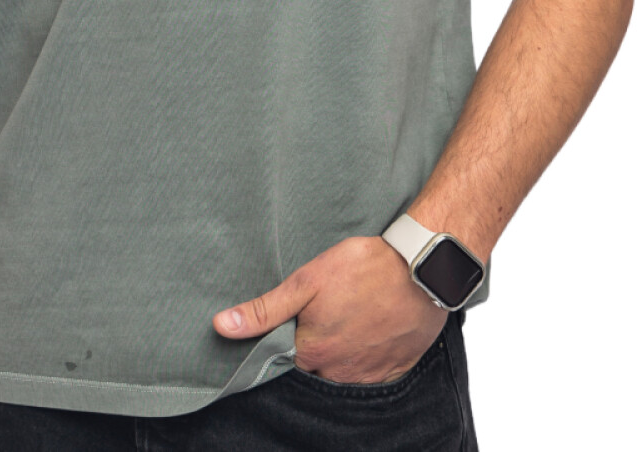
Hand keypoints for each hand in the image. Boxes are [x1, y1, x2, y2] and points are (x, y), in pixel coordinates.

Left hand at [212, 234, 448, 384]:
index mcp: (312, 352)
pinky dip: (367, 353)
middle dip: (315, 342)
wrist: (422, 269)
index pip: (285, 356)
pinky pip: (372, 370)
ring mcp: (369, 374)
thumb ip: (265, 309)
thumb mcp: (306, 281)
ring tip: (349, 315)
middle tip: (327, 310)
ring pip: (343, 368)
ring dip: (342, 348)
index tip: (296, 316)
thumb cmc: (363, 269)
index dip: (287, 335)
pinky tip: (370, 327)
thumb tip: (222, 326)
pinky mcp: (395, 369)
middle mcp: (339, 372)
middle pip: (315, 363)